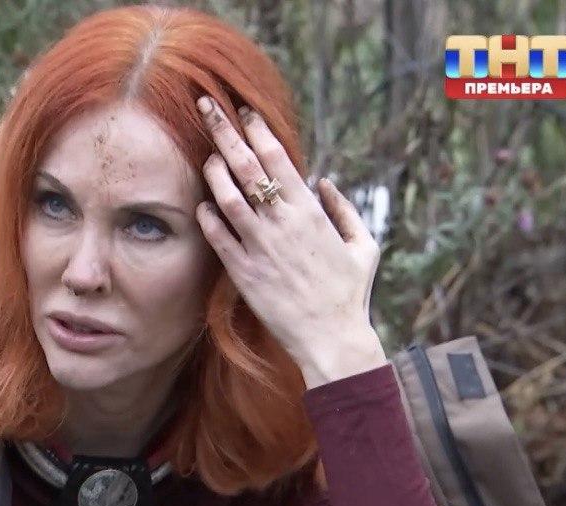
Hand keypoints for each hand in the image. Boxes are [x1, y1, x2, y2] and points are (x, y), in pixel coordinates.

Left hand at [194, 95, 383, 381]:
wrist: (331, 339)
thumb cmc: (350, 294)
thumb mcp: (364, 247)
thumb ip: (346, 211)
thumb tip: (326, 182)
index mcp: (310, 211)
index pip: (277, 157)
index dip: (256, 130)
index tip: (243, 111)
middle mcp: (282, 223)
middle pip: (246, 166)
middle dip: (224, 132)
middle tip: (206, 107)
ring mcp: (260, 247)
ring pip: (227, 197)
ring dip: (213, 171)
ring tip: (205, 154)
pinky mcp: (244, 273)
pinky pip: (219, 237)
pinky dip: (208, 217)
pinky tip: (201, 204)